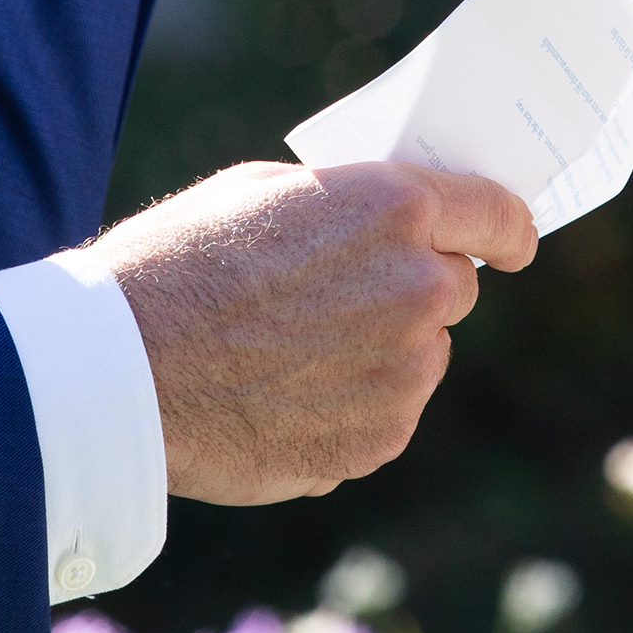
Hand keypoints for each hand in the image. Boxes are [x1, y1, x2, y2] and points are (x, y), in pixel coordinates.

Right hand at [93, 160, 539, 504]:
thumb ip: (349, 206)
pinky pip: (388, 415)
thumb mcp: (266, 193)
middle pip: (452, 287)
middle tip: (335, 297)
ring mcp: (404, 372)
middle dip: (411, 287)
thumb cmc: (178, 264)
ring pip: (419, 355)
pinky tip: (283, 397)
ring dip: (380, 352)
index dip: (509, 229)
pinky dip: (352, 408)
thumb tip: (389, 224)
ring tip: (289, 354)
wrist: (120, 372)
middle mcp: (417, 288)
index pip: (499, 215)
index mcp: (396, 210)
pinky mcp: (379, 439)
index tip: (512, 245)